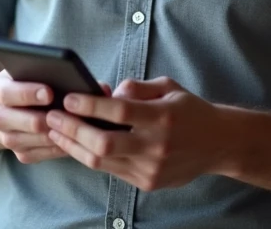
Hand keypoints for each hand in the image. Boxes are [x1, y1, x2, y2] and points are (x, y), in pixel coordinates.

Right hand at [0, 70, 111, 164]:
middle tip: (70, 113)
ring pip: (36, 139)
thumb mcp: (31, 70)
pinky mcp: (21, 154)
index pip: (8, 93)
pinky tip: (77, 136)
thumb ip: (57, 72)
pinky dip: (62, 144)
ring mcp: (7, 139)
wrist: (6, 109)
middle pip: (22, 121)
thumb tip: (101, 87)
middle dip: (48, 117)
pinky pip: (44, 153)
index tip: (51, 92)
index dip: (29, 93)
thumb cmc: (27, 82)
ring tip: (81, 124)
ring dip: (59, 132)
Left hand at [45, 76, 222, 190]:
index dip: (90, 105)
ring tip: (55, 130)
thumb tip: (106, 94)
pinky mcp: (147, 183)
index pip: (119, 112)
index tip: (67, 98)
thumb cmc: (189, 110)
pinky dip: (90, 156)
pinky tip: (76, 144)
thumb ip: (136, 88)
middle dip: (72, 130)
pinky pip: (111, 170)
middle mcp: (157, 146)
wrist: (218, 144)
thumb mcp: (168, 87)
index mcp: (163, 118)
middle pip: (104, 144)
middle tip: (51, 116)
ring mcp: (151, 169)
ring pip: (102, 161)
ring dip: (73, 145)